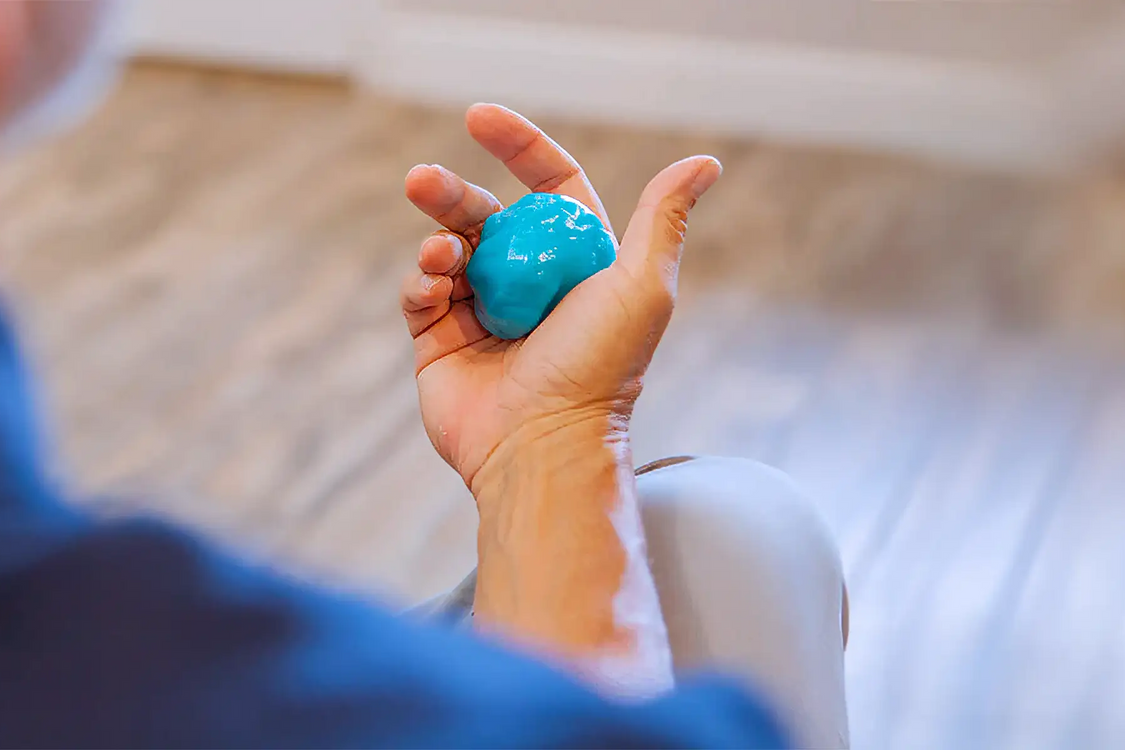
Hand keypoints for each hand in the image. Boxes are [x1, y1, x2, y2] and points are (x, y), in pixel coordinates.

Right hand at [400, 104, 719, 491]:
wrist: (542, 449)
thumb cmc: (600, 371)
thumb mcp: (642, 289)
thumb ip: (663, 221)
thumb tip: (704, 162)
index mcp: (577, 264)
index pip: (547, 187)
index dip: (517, 147)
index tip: (478, 117)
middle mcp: (530, 285)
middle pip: (484, 214)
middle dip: (451, 191)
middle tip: (421, 180)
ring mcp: (482, 314)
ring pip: (447, 250)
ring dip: (435, 237)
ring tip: (438, 255)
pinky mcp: (441, 345)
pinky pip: (421, 296)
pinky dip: (421, 283)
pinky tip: (432, 290)